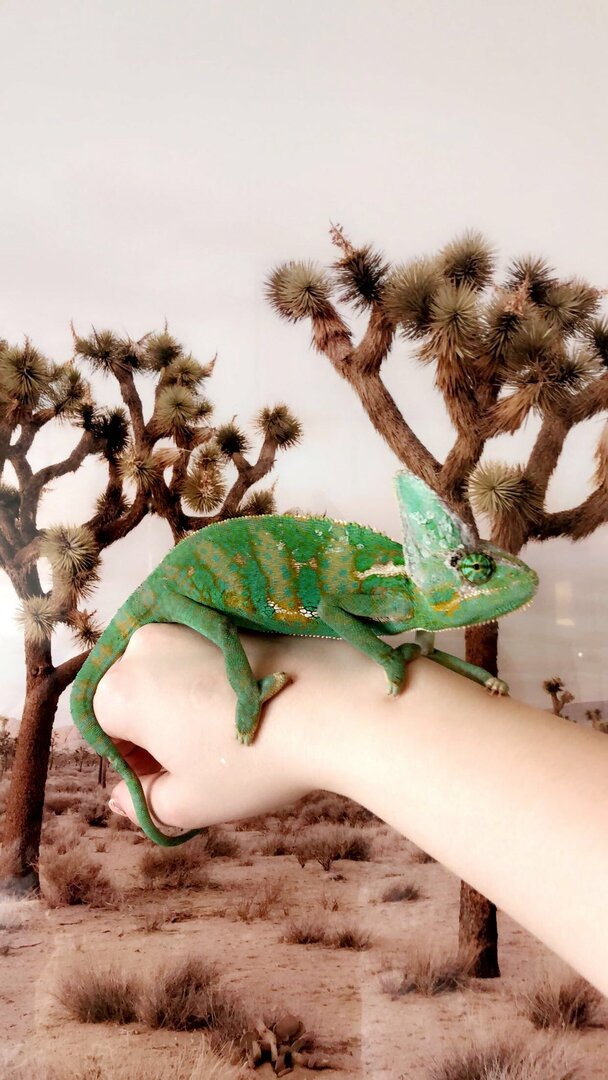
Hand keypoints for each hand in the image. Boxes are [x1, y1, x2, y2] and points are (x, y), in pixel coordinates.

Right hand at [93, 623, 316, 830]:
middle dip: (154, 734)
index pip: (103, 733)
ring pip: (167, 677)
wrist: (333, 709)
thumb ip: (142, 804)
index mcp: (121, 690)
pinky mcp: (225, 620)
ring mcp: (187, 626)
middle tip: (198, 768)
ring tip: (227, 741)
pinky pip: (200, 658)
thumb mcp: (188, 803)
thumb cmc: (253, 762)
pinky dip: (212, 686)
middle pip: (132, 698)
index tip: (167, 783)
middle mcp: (144, 646)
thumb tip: (121, 798)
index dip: (133, 766)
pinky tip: (248, 715)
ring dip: (183, 709)